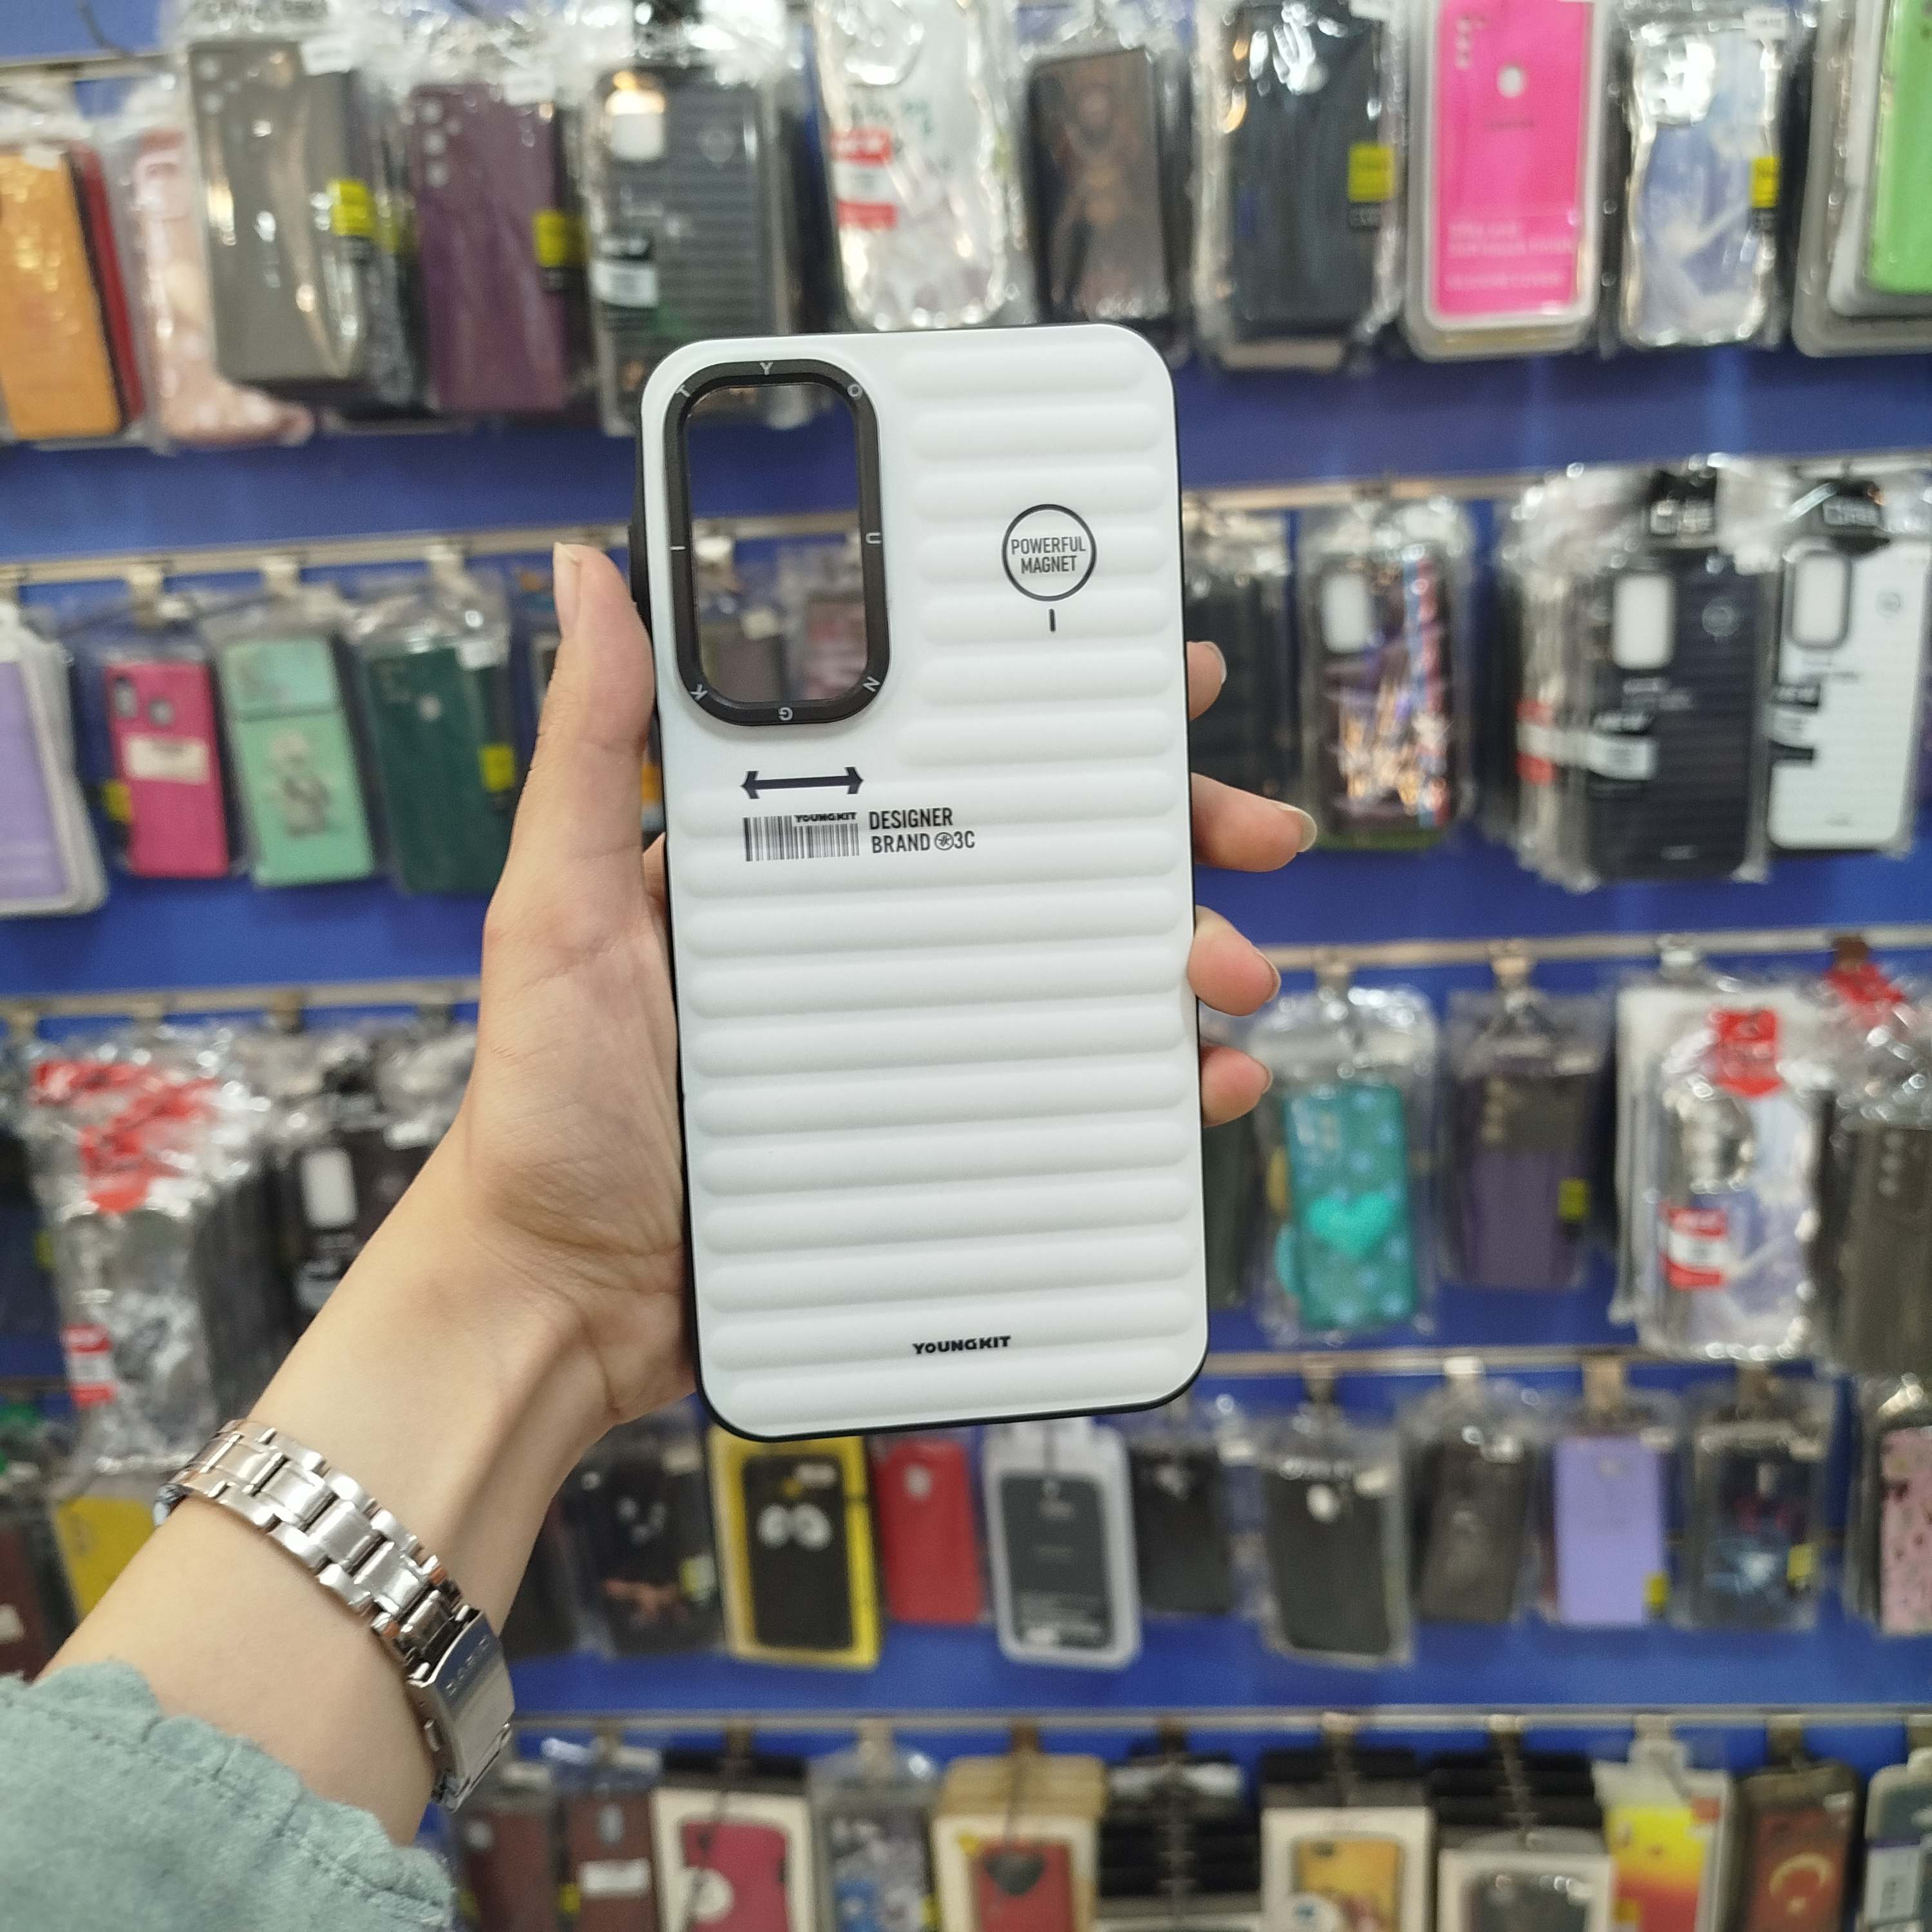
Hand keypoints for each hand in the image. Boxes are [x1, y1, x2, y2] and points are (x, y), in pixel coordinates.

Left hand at [437, 545, 1309, 1427]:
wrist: (563, 1299)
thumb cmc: (546, 1104)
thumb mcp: (562, 908)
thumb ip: (591, 751)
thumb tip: (592, 576)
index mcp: (798, 863)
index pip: (950, 760)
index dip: (1059, 720)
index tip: (1156, 684)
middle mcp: (869, 939)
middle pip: (1047, 860)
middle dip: (1169, 834)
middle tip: (1252, 832)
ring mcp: (914, 1042)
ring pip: (1081, 973)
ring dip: (1184, 956)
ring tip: (1233, 973)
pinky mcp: (940, 1136)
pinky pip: (1070, 1094)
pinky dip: (1154, 1083)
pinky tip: (1206, 1081)